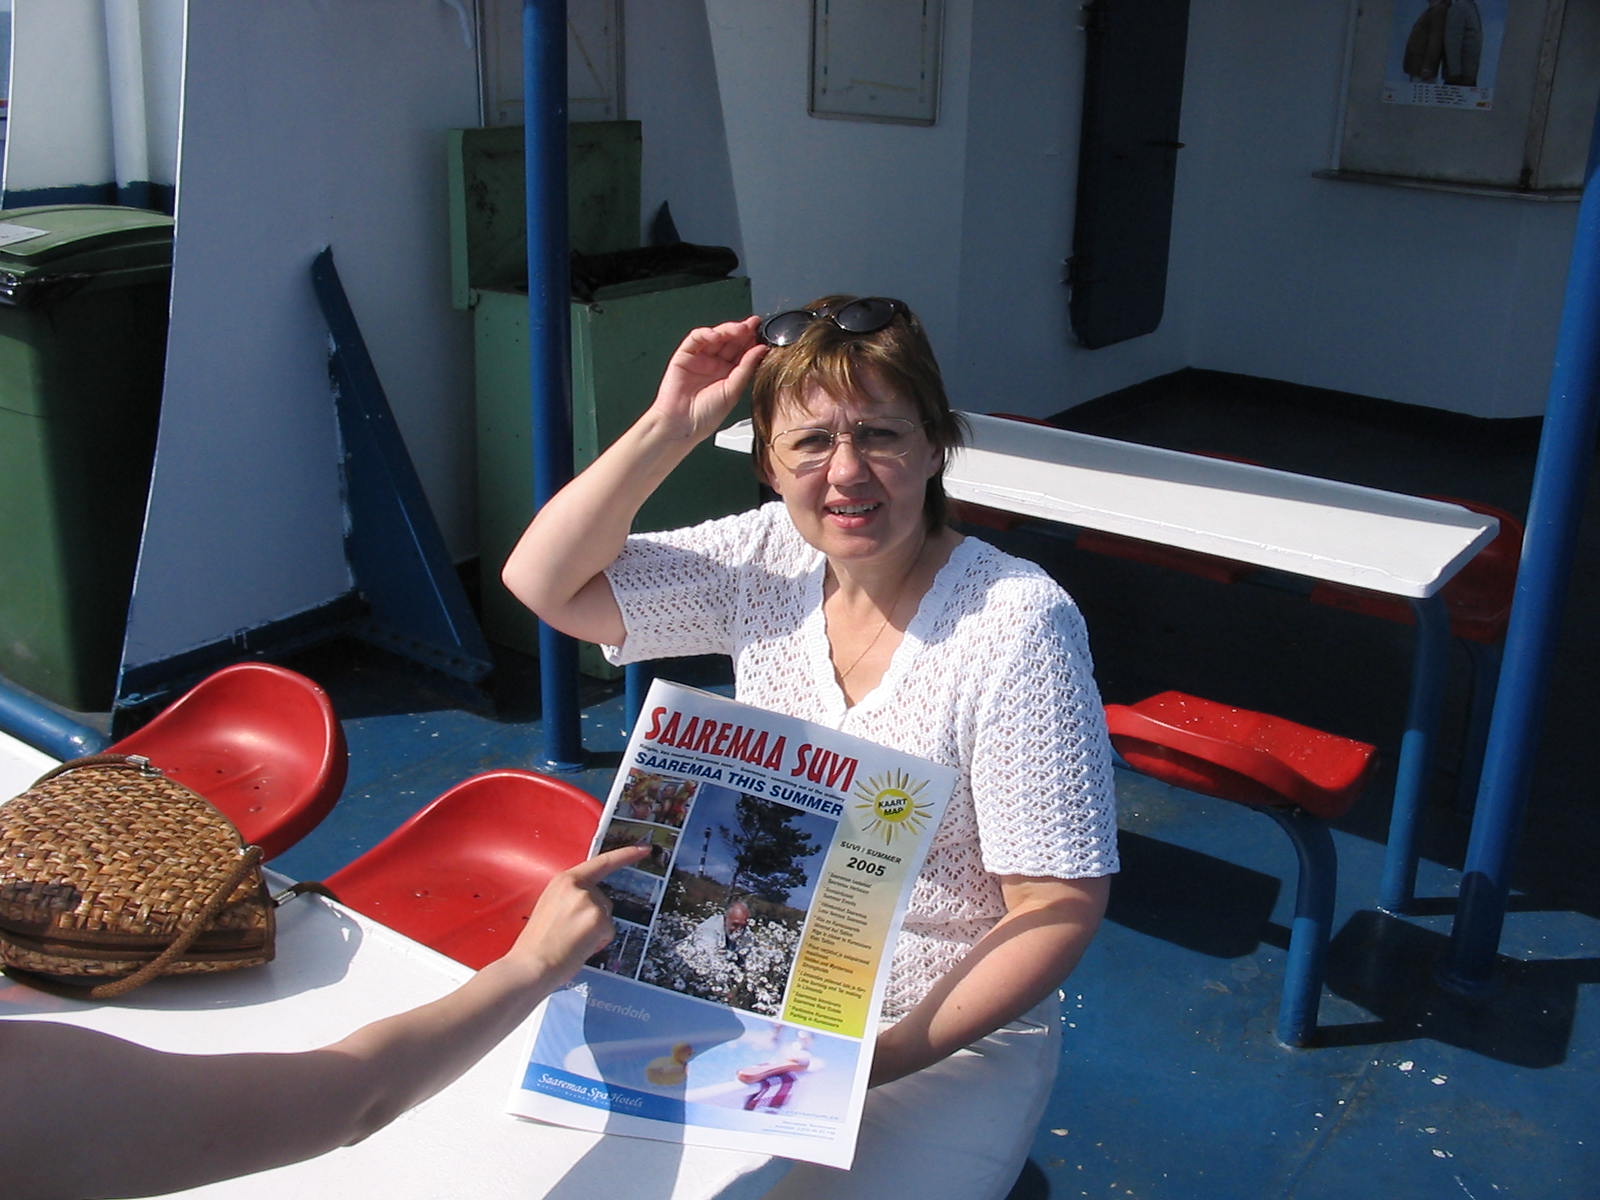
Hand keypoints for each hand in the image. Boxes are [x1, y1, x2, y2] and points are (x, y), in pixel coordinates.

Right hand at [507, 844, 649, 981]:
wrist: (531, 964)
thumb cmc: (538, 942)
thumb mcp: (550, 906)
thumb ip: (571, 898)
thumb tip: (591, 905)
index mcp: (564, 881)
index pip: (601, 862)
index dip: (626, 854)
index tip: (645, 849)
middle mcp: (579, 887)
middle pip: (604, 899)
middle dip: (595, 918)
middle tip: (570, 935)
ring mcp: (591, 901)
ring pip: (606, 917)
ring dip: (596, 931)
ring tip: (572, 942)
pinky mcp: (599, 919)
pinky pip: (609, 931)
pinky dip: (599, 942)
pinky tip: (581, 947)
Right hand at [649, 315, 768, 442]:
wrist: (682, 425)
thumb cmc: (706, 415)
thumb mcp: (733, 390)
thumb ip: (747, 367)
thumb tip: (761, 349)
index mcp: (730, 374)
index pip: (743, 352)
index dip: (753, 342)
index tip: (764, 333)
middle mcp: (716, 364)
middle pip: (731, 342)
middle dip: (743, 332)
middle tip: (753, 326)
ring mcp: (701, 359)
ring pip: (716, 337)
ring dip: (728, 330)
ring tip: (739, 329)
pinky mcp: (685, 355)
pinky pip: (696, 339)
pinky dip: (706, 333)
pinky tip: (717, 334)